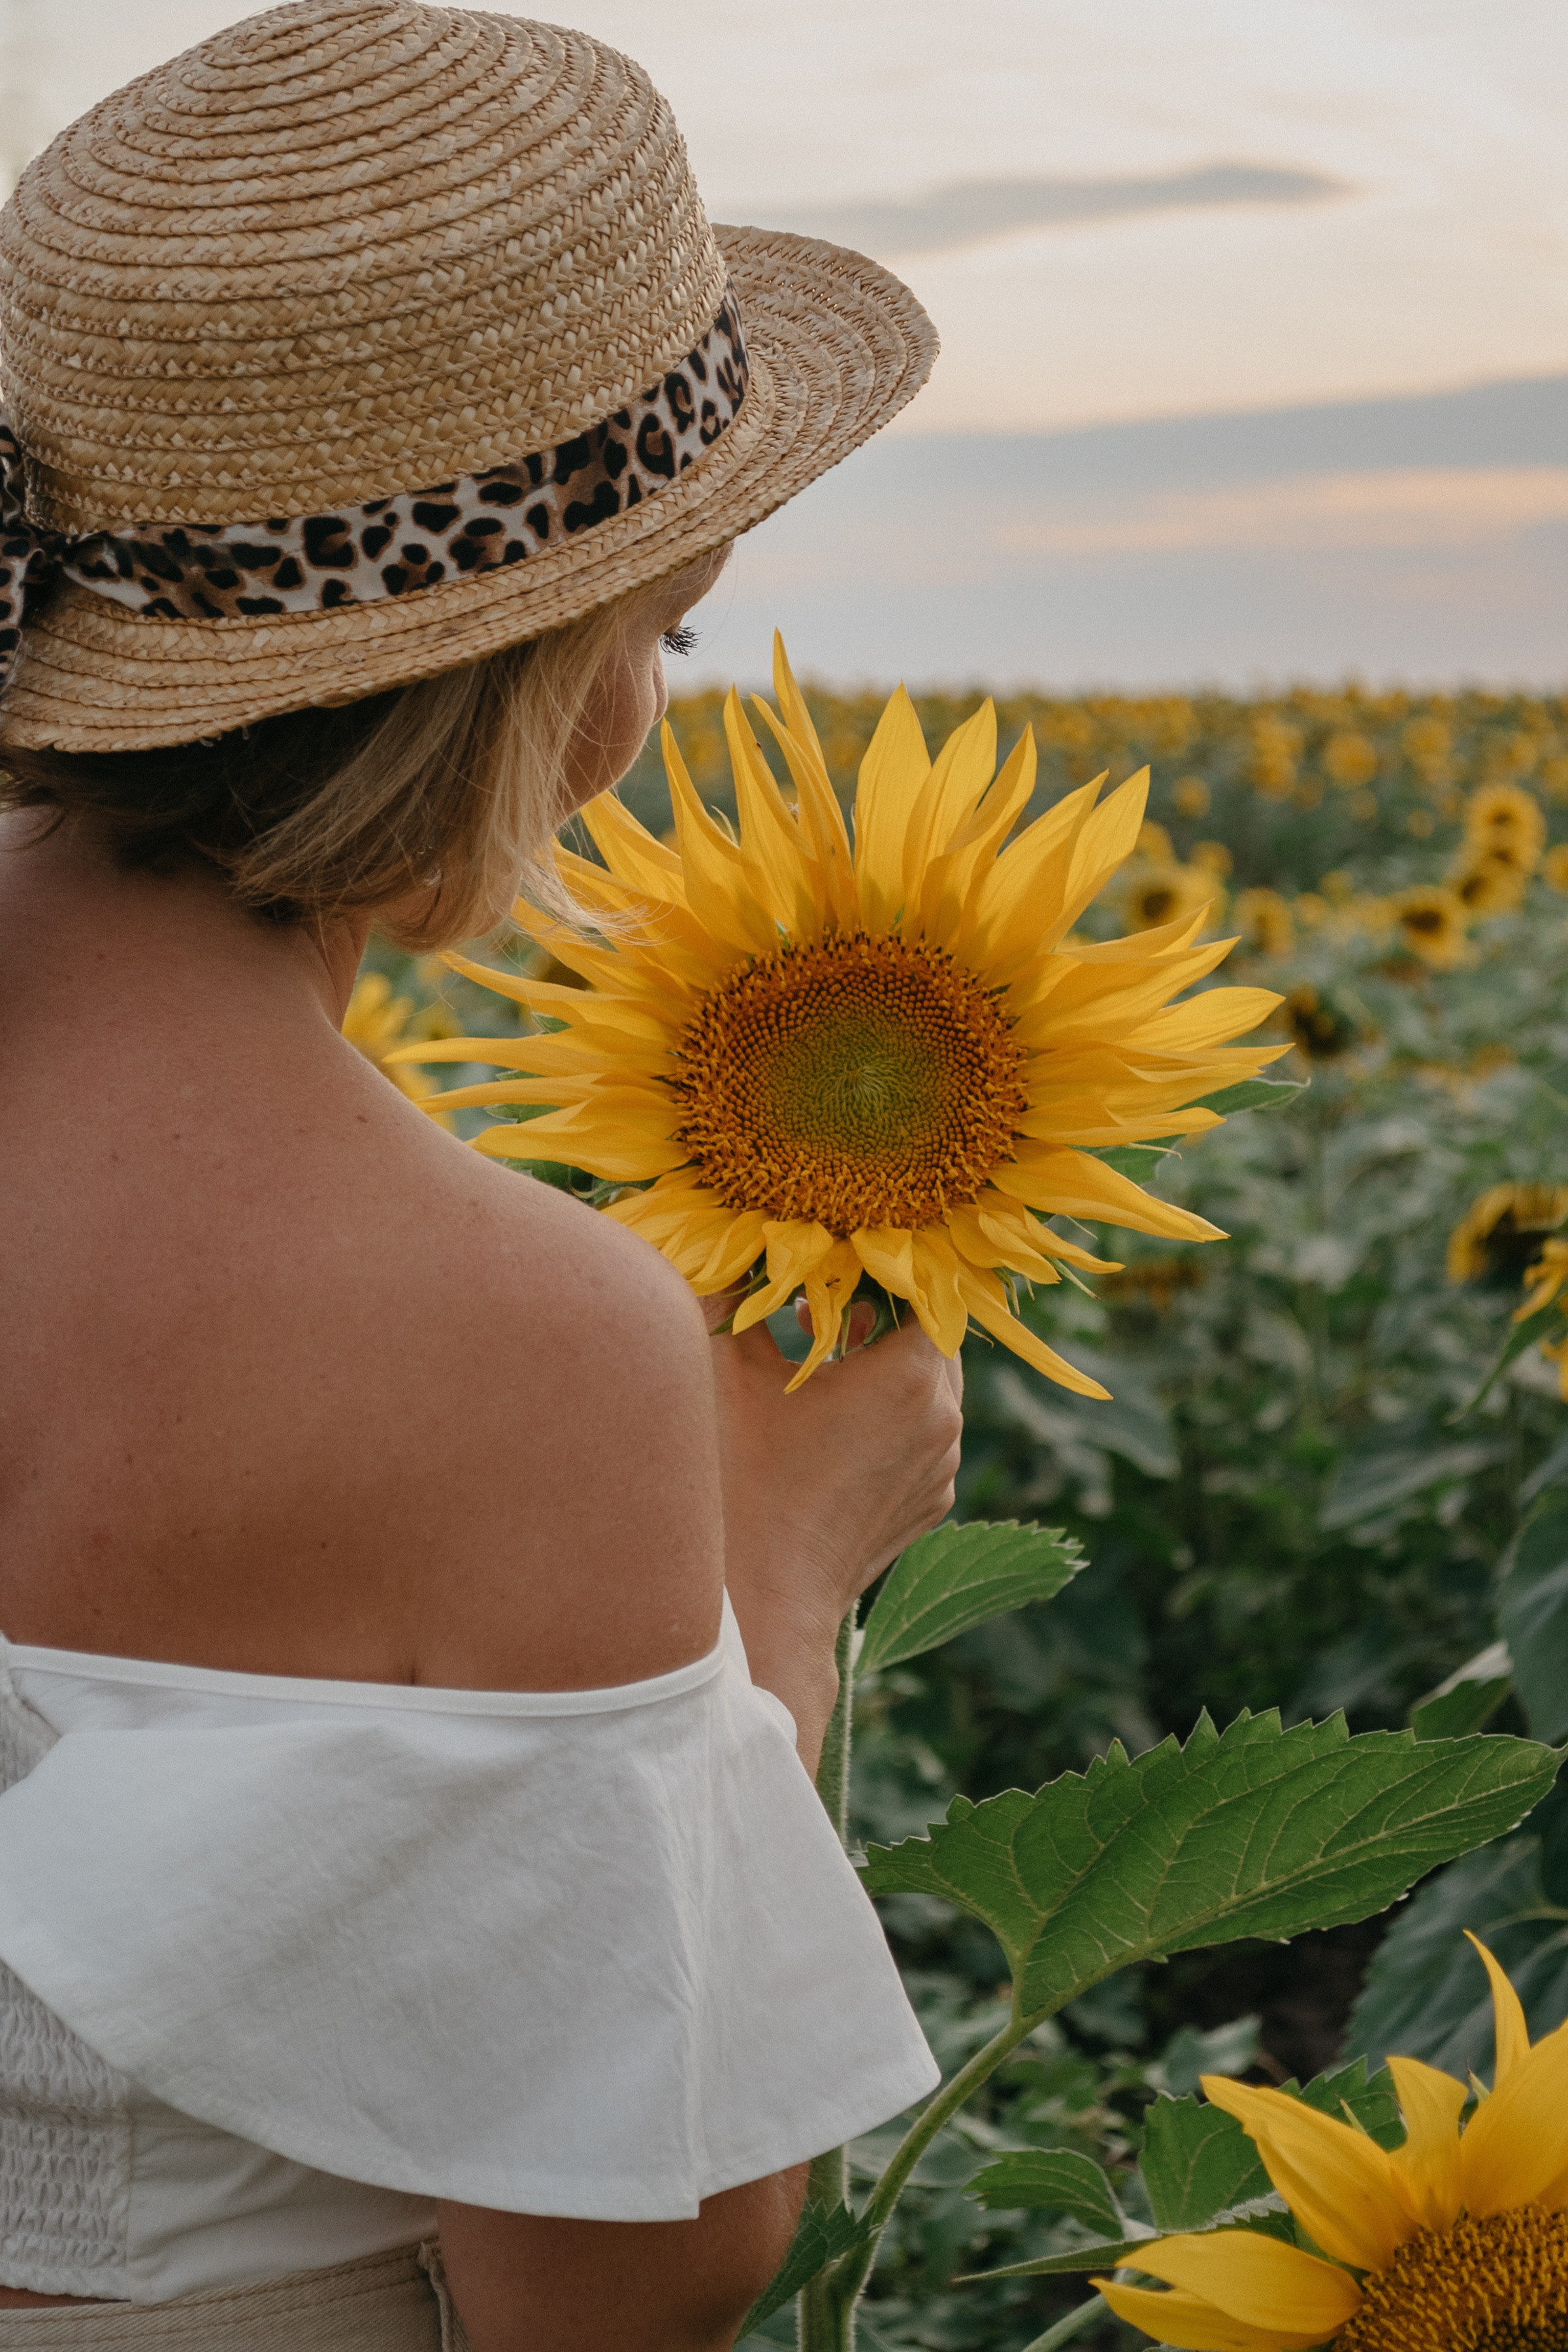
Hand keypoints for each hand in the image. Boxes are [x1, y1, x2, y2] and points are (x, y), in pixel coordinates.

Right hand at [708, 1300, 962, 1762]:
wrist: (760, 1601)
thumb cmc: (739, 1479)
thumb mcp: (729, 1371)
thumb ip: (733, 1295)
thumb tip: (725, 1248)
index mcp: (910, 1375)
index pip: (921, 1289)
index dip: (878, 1270)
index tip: (835, 1265)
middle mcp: (943, 1419)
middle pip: (928, 1339)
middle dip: (879, 1318)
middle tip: (818, 1312)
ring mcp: (940, 1469)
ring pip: (928, 1392)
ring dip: (883, 1371)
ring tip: (819, 1368)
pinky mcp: (928, 1506)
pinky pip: (921, 1440)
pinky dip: (887, 1422)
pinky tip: (829, 1427)